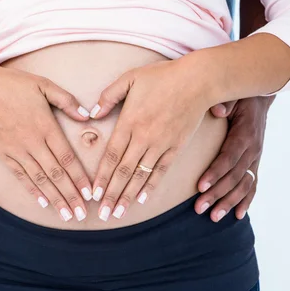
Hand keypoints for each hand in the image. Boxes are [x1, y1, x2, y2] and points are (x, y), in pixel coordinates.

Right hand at [0, 60, 92, 221]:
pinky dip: (33, 191)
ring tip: (67, 215)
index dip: (80, 178)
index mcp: (46, 126)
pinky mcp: (2, 154)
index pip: (67, 158)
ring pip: (39, 179)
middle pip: (56, 174)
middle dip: (71, 196)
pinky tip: (43, 203)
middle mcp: (32, 142)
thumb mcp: (43, 85)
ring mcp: (16, 150)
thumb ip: (67, 100)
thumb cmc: (12, 83)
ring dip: (55, 199)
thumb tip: (88, 115)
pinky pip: (20, 176)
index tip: (91, 193)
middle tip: (83, 214)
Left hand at [88, 58, 212, 220]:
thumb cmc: (162, 76)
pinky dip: (150, 186)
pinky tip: (142, 199)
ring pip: (141, 176)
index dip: (101, 177)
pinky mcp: (176, 147)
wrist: (197, 81)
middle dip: (111, 195)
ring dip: (128, 196)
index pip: (111, 156)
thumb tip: (92, 113)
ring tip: (118, 213)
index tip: (93, 194)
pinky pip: (160, 171)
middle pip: (123, 172)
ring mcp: (161, 144)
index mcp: (129, 122)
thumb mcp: (129, 78)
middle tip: (101, 214)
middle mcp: (143, 137)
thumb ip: (108, 96)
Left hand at [196, 96, 273, 220]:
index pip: (229, 158)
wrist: (259, 98)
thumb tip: (218, 111)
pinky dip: (246, 201)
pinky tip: (238, 216)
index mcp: (244, 134)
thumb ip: (225, 104)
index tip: (200, 186)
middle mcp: (252, 149)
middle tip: (199, 208)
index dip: (215, 173)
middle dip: (217, 193)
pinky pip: (253, 185)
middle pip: (234, 176)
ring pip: (243, 185)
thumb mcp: (233, 96)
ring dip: (228, 202)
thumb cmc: (239, 98)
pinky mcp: (255, 163)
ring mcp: (255, 158)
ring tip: (213, 216)